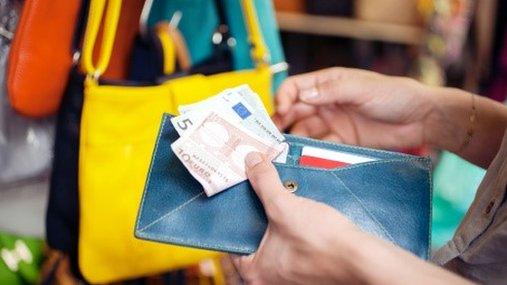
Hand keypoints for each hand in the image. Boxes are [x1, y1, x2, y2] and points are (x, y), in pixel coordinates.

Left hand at [231, 152, 368, 284]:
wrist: (363, 259)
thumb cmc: (322, 243)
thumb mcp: (284, 206)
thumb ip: (263, 182)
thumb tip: (251, 161)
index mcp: (255, 274)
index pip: (235, 242)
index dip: (237, 216)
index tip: (243, 198)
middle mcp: (271, 281)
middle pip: (257, 240)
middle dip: (262, 215)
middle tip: (263, 193)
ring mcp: (292, 280)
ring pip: (278, 243)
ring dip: (281, 221)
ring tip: (284, 199)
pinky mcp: (311, 274)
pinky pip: (296, 248)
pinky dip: (296, 230)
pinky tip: (303, 213)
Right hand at [273, 67, 436, 149]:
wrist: (420, 119)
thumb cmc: (393, 95)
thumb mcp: (362, 88)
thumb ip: (332, 91)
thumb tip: (302, 95)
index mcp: (328, 84)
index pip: (296, 87)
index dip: (284, 98)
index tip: (281, 111)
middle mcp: (326, 103)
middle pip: (295, 110)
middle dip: (281, 121)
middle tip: (271, 135)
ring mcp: (333, 123)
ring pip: (304, 130)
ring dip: (292, 138)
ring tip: (283, 149)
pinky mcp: (342, 141)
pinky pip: (320, 146)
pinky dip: (310, 151)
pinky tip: (304, 157)